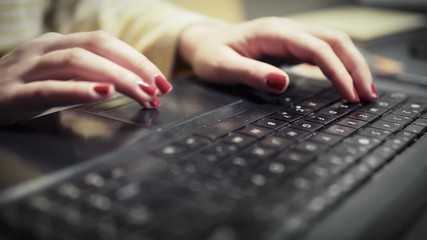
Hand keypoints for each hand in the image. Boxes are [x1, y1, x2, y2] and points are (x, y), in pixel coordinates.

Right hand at [0, 31, 171, 124]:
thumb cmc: (23, 90)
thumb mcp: (60, 77)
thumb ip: (90, 77)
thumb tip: (132, 86)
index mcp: (59, 44)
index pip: (105, 43)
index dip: (137, 60)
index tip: (162, 80)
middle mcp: (45, 49)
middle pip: (97, 47)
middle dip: (134, 67)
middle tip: (159, 89)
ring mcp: (27, 67)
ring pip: (77, 62)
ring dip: (116, 77)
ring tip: (142, 93)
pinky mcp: (12, 92)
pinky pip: (49, 87)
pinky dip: (78, 89)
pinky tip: (103, 93)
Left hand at [179, 17, 377, 101]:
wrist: (204, 43)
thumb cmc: (211, 55)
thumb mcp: (223, 67)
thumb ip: (251, 73)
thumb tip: (283, 84)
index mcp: (272, 32)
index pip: (316, 48)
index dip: (337, 70)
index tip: (349, 94)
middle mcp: (286, 30)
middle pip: (334, 40)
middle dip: (355, 66)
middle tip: (368, 95)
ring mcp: (290, 36)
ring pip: (333, 43)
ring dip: (352, 64)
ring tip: (366, 90)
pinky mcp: (291, 46)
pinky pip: (322, 51)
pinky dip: (339, 65)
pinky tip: (346, 81)